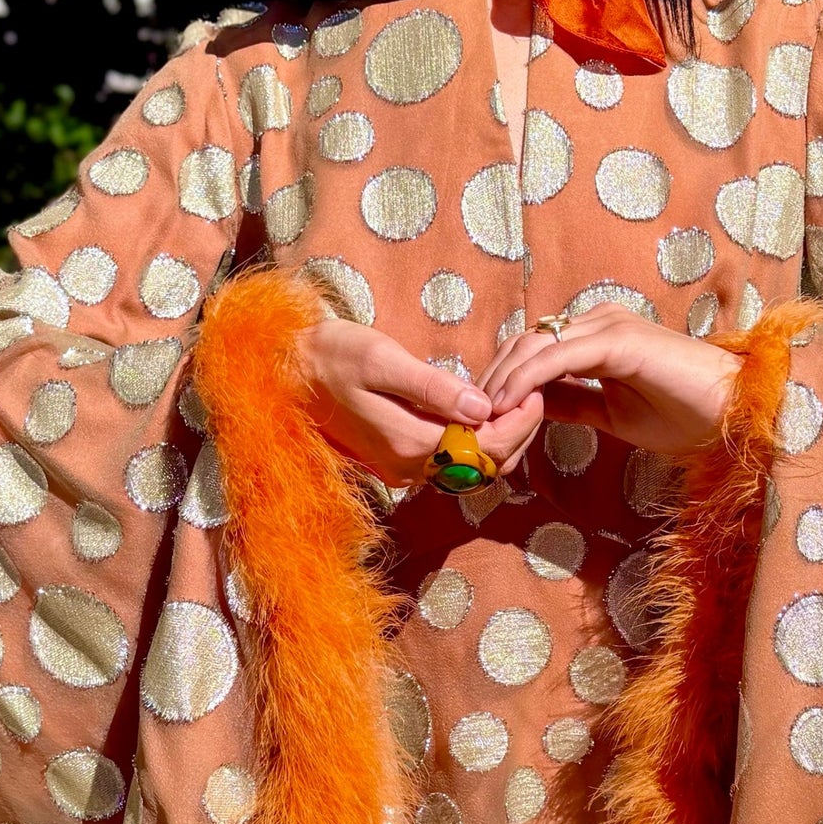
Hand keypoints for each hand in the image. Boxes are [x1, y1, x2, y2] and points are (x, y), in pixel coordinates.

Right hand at [295, 318, 543, 488]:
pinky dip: (476, 443)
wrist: (286, 371)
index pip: (485, 449)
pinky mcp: (398, 461)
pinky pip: (450, 462)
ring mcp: (402, 469)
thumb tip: (483, 407)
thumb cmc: (332, 354)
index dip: (518, 424)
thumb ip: (434, 388)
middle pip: (484, 465)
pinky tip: (483, 413)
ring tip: (516, 401)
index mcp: (409, 443)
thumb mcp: (383, 360)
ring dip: (498, 441)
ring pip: (469, 468)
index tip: (536, 393)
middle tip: (534, 395)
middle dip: (516, 434)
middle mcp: (409, 467)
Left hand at [481, 306, 739, 457]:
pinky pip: (555, 358)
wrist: (735, 414)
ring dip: (500, 383)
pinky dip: (524, 382)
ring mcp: (607, 326)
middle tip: (470, 422)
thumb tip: (538, 406)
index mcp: (598, 337)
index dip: (503, 382)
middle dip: (492, 382)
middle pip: (524, 344)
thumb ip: (576, 403)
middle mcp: (599, 322)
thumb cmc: (687, 416)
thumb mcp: (614, 414)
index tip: (482, 419)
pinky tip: (506, 406)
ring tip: (481, 419)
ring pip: (533, 347)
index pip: (534, 351)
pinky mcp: (616, 340)